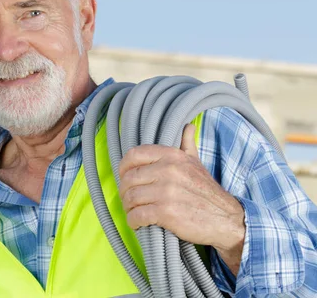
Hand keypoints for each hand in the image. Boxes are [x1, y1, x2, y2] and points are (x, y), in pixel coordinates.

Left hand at [118, 124, 245, 274]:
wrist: (227, 219)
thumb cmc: (207, 192)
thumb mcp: (197, 163)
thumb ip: (187, 145)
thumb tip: (189, 126)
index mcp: (172, 156)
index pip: (134, 155)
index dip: (123, 167)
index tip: (124, 177)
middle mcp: (168, 170)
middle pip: (129, 179)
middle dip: (124, 192)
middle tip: (129, 200)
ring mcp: (166, 191)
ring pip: (130, 198)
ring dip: (128, 208)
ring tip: (133, 212)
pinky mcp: (166, 212)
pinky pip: (137, 215)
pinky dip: (133, 221)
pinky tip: (138, 224)